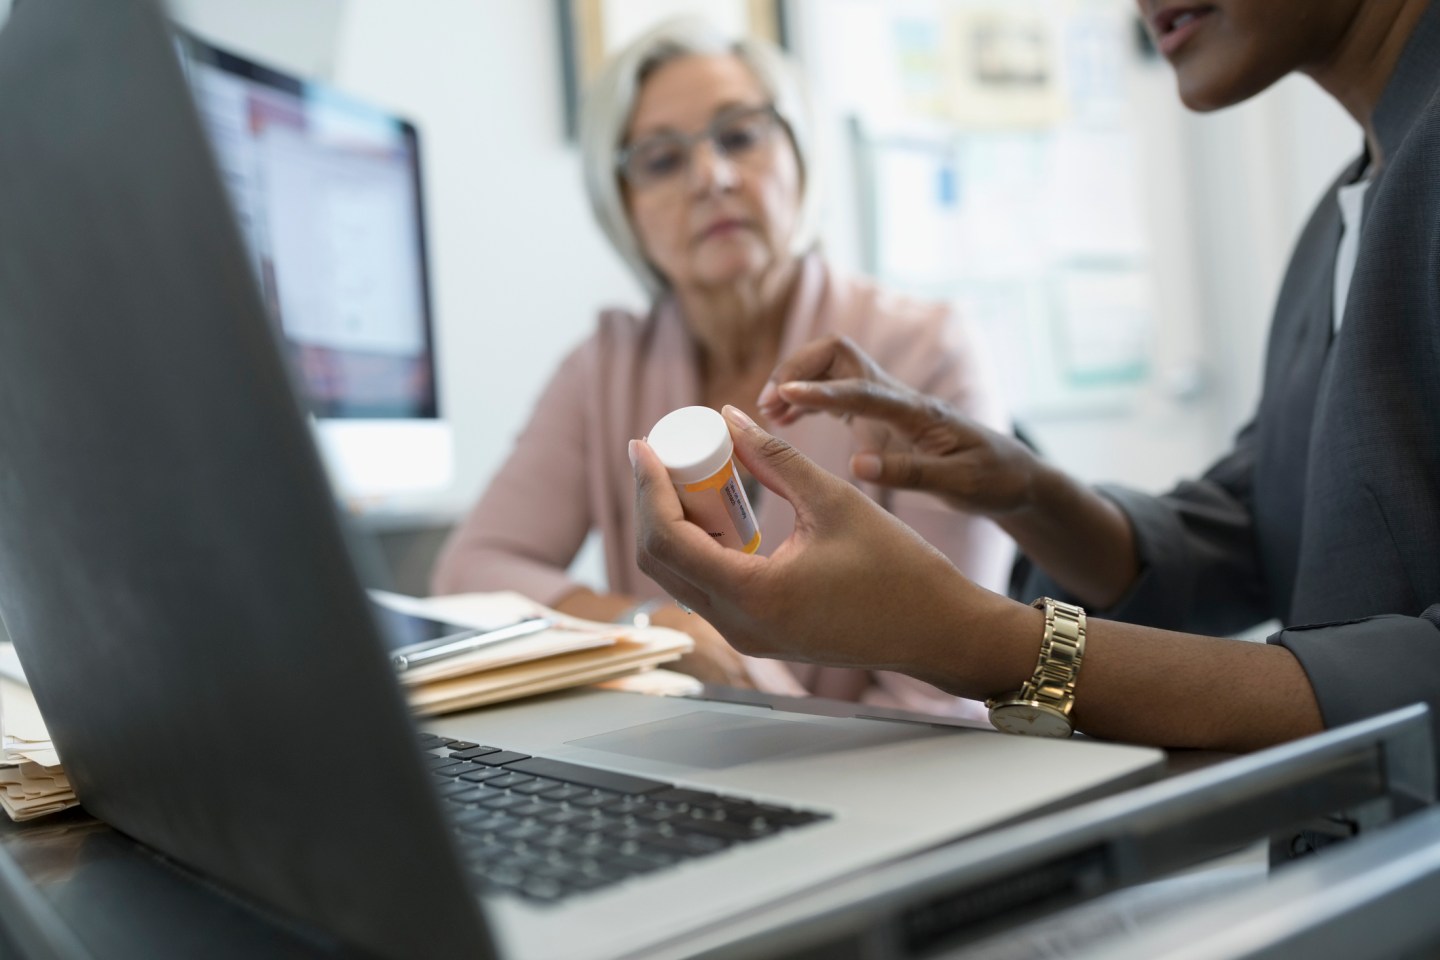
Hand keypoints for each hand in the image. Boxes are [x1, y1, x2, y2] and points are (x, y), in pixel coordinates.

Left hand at [631, 405, 1032, 698]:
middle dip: (651, 502)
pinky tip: (715, 509)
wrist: (937, 631)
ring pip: (679, 577)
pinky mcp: (758, 635)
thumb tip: (727, 417)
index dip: (646, 486)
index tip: (642, 443)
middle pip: (659, 561)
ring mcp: (746, 637)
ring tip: (687, 474)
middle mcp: (739, 625)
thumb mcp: (835, 500)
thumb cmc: (899, 570)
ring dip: (674, 524)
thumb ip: (775, 459)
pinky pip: (707, 588)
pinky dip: (699, 546)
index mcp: (753, 594)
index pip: (666, 539)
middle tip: (660, 453)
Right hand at [756, 336, 1040, 516]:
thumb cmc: (991, 479)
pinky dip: (807, 400)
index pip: (861, 389)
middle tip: (768, 405)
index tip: (783, 395)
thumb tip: (858, 467)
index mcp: (916, 413)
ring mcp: (888, 403)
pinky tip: (786, 420)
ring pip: (832, 368)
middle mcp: (897, 397)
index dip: (820, 390)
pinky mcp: (881, 415)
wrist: (1014, 474)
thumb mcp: (958, 485)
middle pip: (837, 354)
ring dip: (796, 381)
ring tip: (768, 413)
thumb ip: (909, 474)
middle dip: (797, 368)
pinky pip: (835, 392)